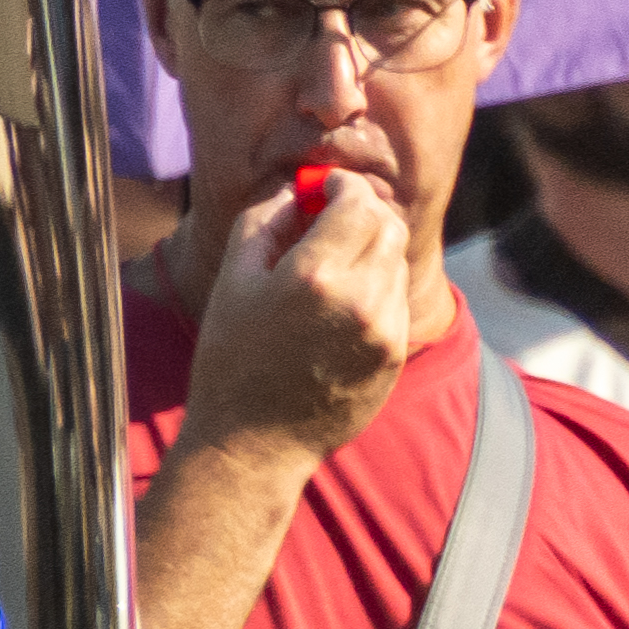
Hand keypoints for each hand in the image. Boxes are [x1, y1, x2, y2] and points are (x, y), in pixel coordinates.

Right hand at [187, 150, 444, 457]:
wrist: (254, 442)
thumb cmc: (231, 359)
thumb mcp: (233, 282)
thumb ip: (265, 222)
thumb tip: (297, 190)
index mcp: (314, 276)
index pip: (358, 203)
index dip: (344, 187)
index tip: (327, 187)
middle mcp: (360, 299)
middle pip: (388, 226)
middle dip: (364, 212)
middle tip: (334, 215)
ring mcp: (385, 330)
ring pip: (396, 262)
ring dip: (371, 249)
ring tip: (331, 263)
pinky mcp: (396, 353)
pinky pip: (397, 300)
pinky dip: (377, 286)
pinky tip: (341, 302)